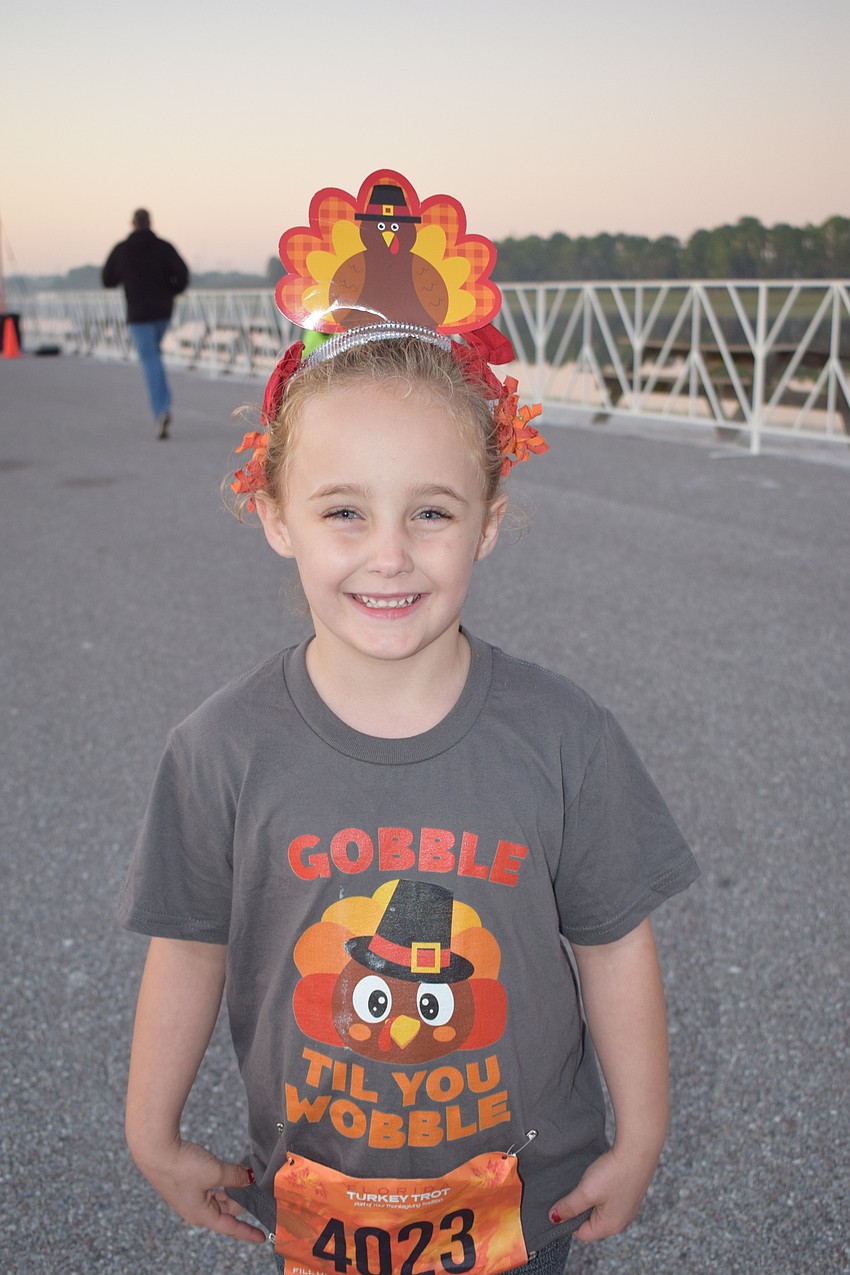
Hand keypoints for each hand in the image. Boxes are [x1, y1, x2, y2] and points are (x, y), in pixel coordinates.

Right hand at [134, 1137, 266, 1244]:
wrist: (155, 1150)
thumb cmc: (183, 1166)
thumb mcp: (216, 1171)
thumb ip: (236, 1176)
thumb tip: (250, 1178)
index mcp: (202, 1215)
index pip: (231, 1227)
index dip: (248, 1231)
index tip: (262, 1237)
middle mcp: (194, 1210)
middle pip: (226, 1210)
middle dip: (240, 1198)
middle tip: (252, 1182)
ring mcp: (188, 1198)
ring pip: (218, 1198)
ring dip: (230, 1189)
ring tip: (241, 1175)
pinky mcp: (184, 1184)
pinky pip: (209, 1188)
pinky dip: (221, 1182)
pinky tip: (226, 1171)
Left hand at [549, 1143, 659, 1242]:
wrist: (637, 1150)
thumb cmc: (613, 1173)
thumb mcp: (586, 1192)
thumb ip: (569, 1207)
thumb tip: (554, 1218)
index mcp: (610, 1226)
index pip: (581, 1233)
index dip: (568, 1219)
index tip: (563, 1201)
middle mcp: (621, 1222)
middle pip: (590, 1222)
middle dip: (579, 1208)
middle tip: (576, 1189)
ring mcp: (627, 1208)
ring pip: (599, 1209)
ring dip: (590, 1198)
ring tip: (588, 1181)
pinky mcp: (629, 1194)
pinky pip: (609, 1199)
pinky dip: (601, 1191)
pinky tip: (600, 1177)